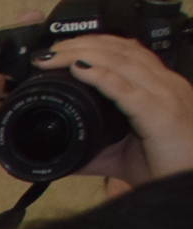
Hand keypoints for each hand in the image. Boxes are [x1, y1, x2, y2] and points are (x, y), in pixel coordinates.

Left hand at [42, 34, 192, 183]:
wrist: (188, 184)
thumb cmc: (168, 166)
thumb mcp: (123, 155)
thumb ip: (95, 149)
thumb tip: (62, 153)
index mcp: (160, 87)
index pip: (129, 52)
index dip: (96, 43)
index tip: (63, 47)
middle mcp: (165, 85)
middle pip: (122, 50)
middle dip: (84, 45)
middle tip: (50, 50)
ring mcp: (166, 97)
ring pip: (124, 62)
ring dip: (86, 55)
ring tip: (56, 56)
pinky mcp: (162, 115)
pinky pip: (130, 91)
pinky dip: (103, 78)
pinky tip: (81, 70)